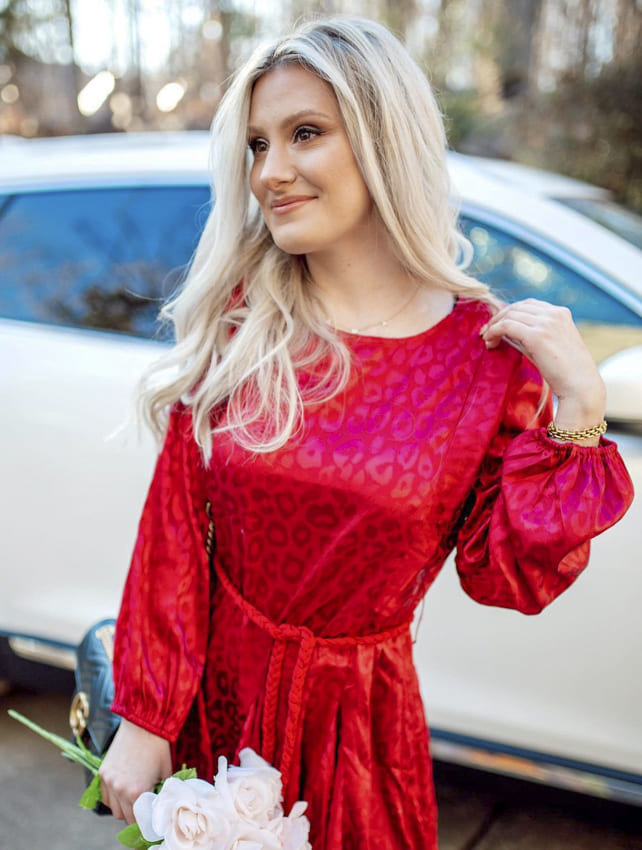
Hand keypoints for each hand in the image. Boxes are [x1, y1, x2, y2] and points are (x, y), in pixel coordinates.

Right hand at [99, 718, 171, 823]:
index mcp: (137, 792)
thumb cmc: (158, 747)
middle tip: (143, 809)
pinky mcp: (102, 772)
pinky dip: (113, 798)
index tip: (150, 818)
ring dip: (123, 808)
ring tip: (133, 800)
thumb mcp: (165, 772)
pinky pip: (105, 796)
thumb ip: (161, 791)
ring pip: (113, 809)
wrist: (142, 724)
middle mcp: (120, 790)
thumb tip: (160, 803)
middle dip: (135, 816)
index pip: (139, 820)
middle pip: (124, 817)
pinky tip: (122, 791)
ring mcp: (109, 781)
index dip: (146, 820)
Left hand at [480, 299, 605, 441]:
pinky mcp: (537, 336)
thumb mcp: (550, 345)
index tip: (497, 325)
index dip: (509, 313)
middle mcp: (554, 314)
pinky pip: (507, 326)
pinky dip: (494, 331)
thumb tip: (506, 330)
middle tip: (486, 332)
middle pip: (516, 307)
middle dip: (498, 317)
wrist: (580, 386)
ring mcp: (546, 323)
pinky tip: (489, 342)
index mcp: (561, 313)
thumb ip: (533, 334)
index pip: (528, 305)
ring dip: (494, 325)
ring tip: (487, 340)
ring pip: (510, 315)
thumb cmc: (565, 371)